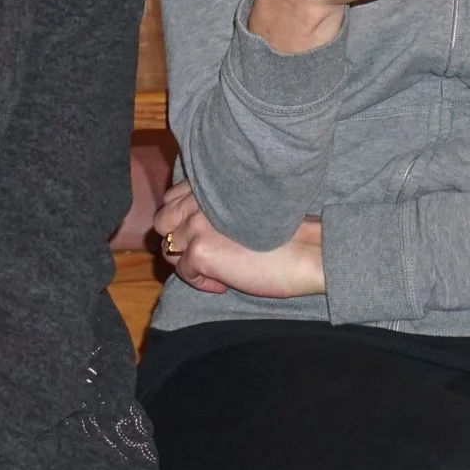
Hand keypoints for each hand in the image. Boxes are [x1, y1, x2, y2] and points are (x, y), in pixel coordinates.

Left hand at [152, 182, 325, 297]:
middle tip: (201, 254)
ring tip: (215, 270)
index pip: (172, 198)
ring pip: (169, 249)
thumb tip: (191, 225)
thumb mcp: (245, 209)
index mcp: (212, 186)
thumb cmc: (287, 231)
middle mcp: (199, 201)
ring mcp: (197, 226)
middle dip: (177, 239)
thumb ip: (217, 207)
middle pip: (163, 222)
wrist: (306, 252)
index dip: (180, 217)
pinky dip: (201, 282)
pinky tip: (224, 283)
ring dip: (188, 262)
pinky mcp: (201, 252)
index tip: (197, 232)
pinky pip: (184, 272)